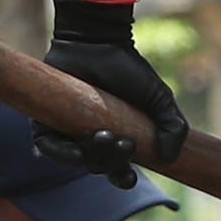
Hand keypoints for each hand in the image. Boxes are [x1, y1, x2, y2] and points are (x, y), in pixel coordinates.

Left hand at [44, 0, 185, 164]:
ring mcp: (68, 130)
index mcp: (116, 138)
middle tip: (124, 143)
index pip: (117, 171)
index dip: (122, 178)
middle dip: (112, 163)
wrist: (98, 42)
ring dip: (92, 157)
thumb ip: (173, 127)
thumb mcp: (159, 99)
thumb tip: (170, 158)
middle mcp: (91, 138)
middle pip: (98, 167)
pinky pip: (49, 147)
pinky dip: (62, 154)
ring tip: (105, 136)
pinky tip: (77, 151)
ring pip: (76, 160)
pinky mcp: (46, 119)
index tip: (129, 176)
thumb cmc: (128, 68)